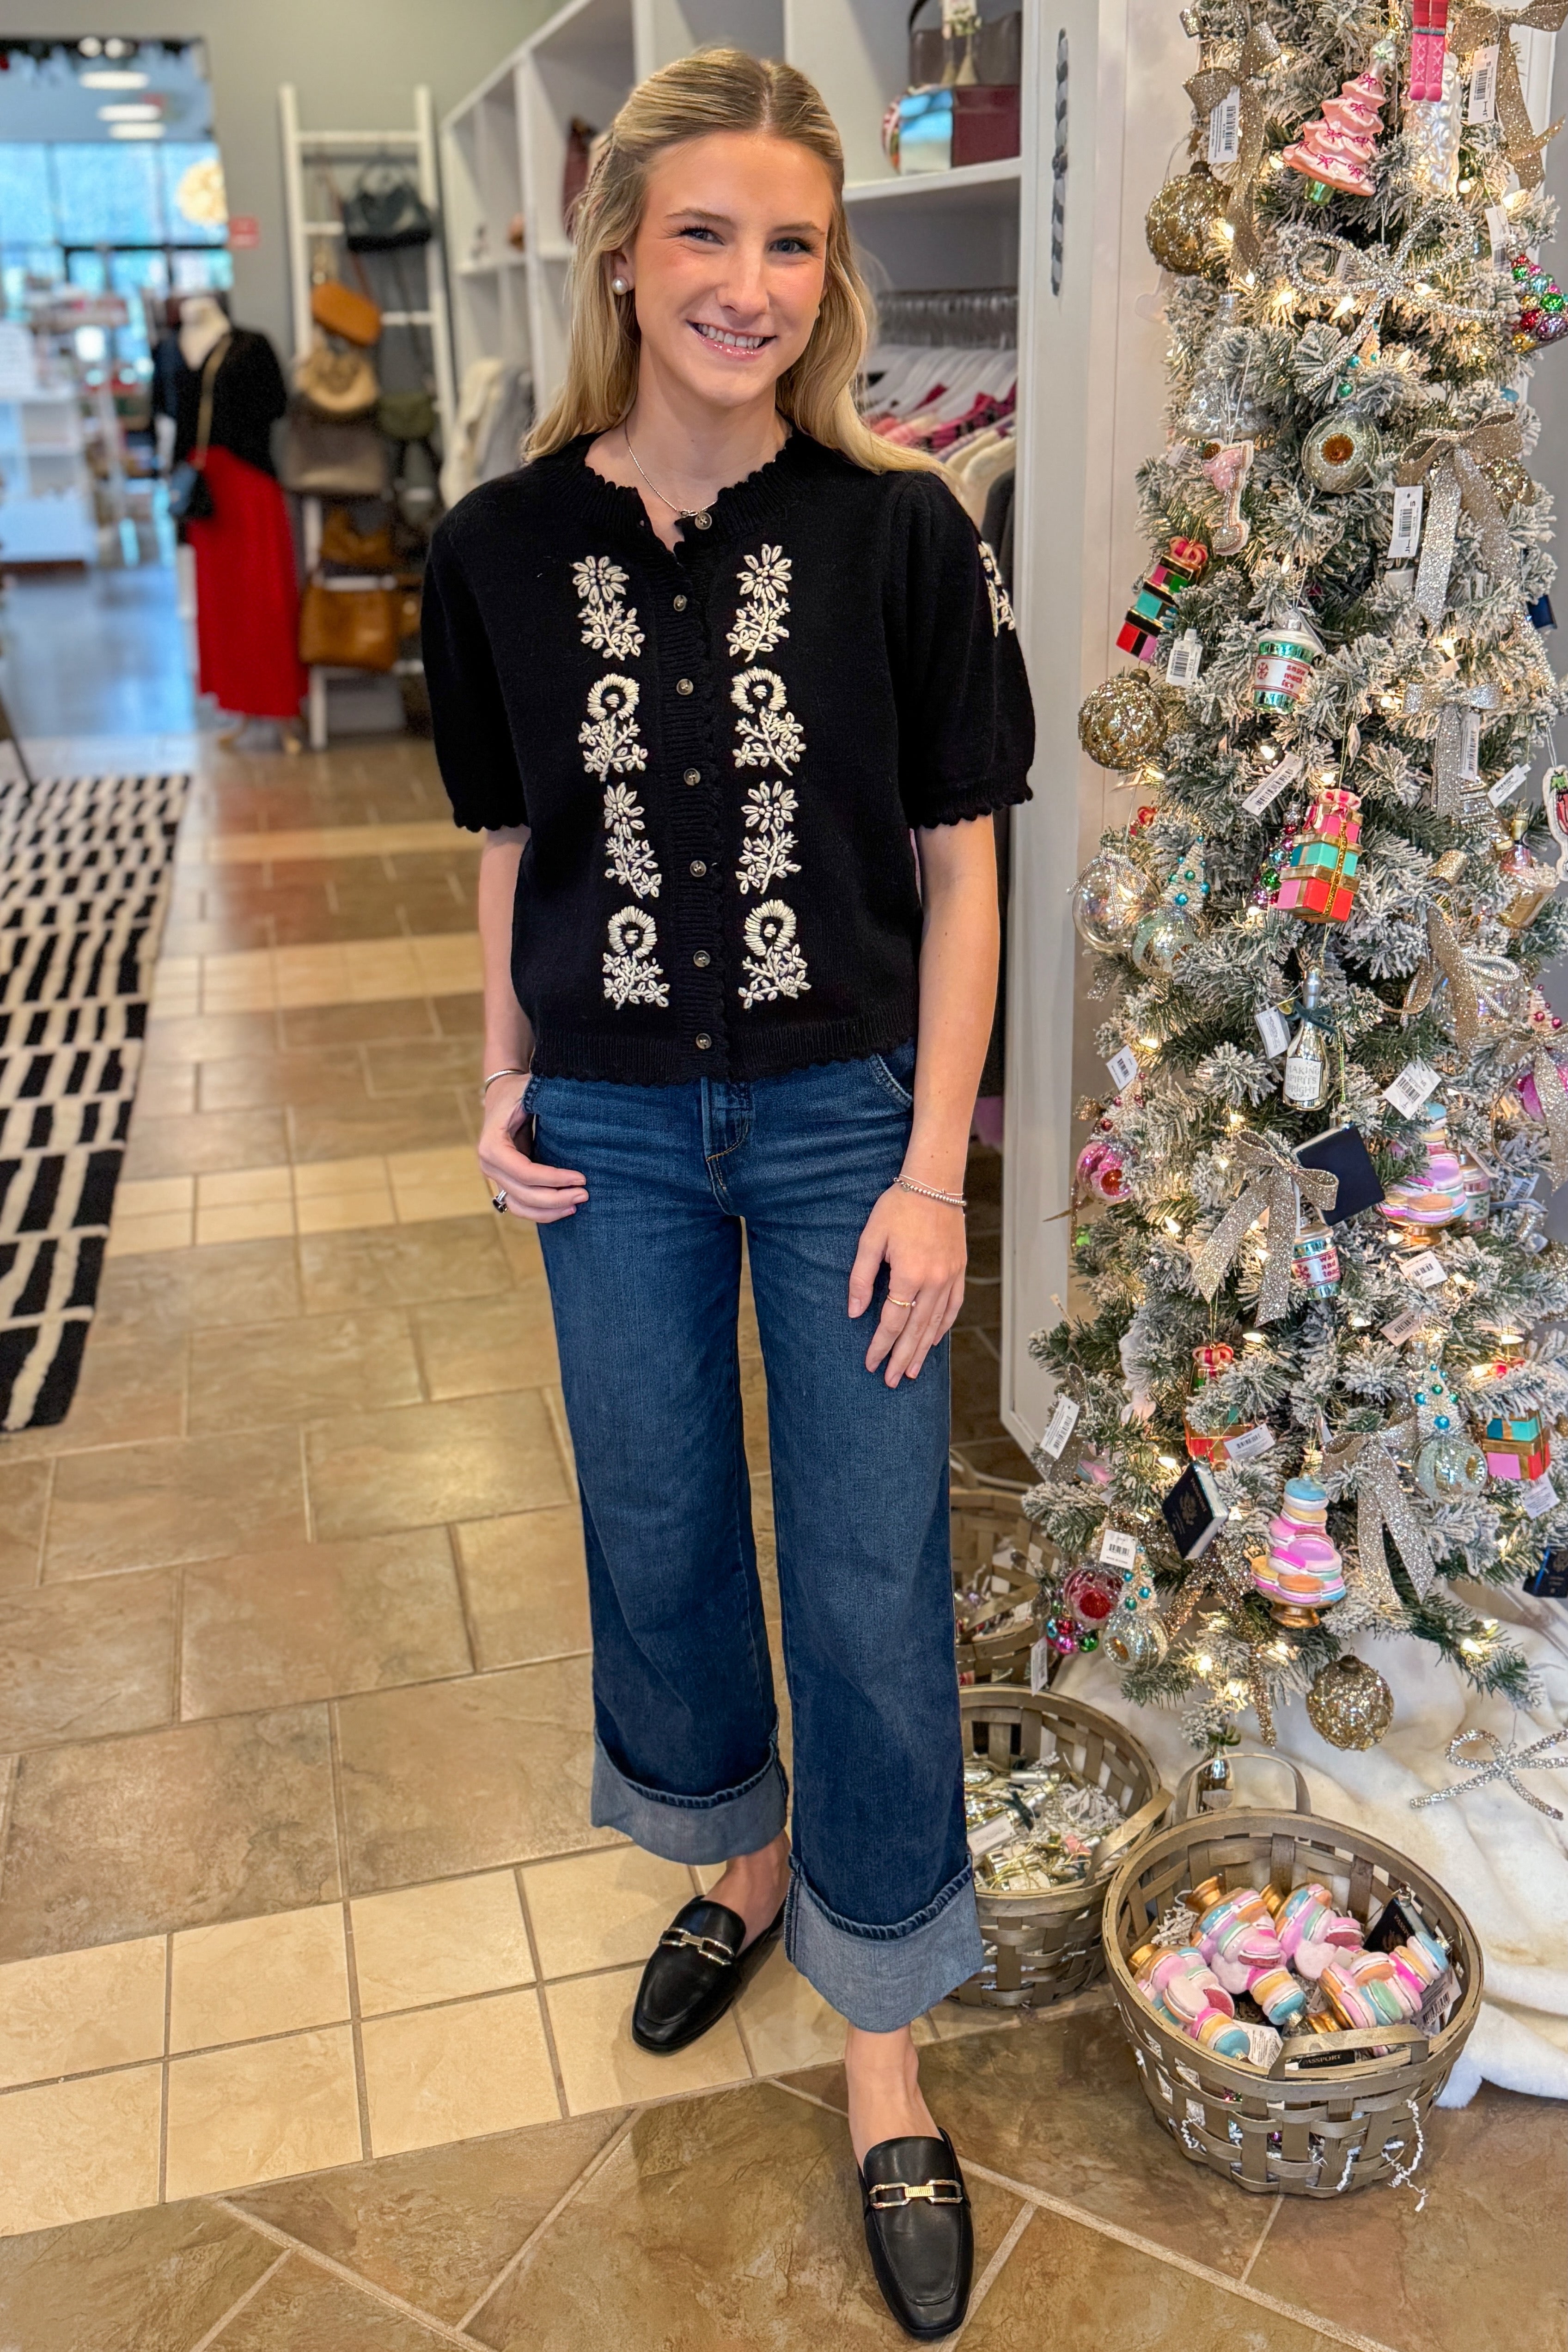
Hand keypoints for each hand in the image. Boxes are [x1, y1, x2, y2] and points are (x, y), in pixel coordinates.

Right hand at [478, 1086, 586, 1223]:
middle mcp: (488, 1165)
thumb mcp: (530, 1091)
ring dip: (549, 1211)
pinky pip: (520, 1205)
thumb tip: (577, 1110)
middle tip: (585, 1195)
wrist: (502, 1095)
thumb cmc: (519, 1091)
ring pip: (520, 1206)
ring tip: (576, 1206)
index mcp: (492, 1144)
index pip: (524, 1172)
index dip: (554, 1179)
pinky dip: (541, 1212)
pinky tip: (564, 1209)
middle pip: (524, 1194)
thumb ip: (546, 1100)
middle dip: (556, 1198)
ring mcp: (495, 1176)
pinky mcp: (504, 1181)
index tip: (581, 1178)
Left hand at [848, 1184, 965, 1385]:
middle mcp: (934, 1281)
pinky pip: (953, 1307)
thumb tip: (855, 1312)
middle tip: (890, 1381)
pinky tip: (933, 1341)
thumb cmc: (897, 1208)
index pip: (893, 1321)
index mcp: (910, 1274)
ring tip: (911, 1372)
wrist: (935, 1183)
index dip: (880, 1345)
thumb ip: (861, 1278)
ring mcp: (950, 1277)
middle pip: (916, 1330)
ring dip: (922, 1350)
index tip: (870, 1363)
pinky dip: (942, 1327)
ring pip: (935, 1323)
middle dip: (901, 1357)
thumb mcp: (871, 1239)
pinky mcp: (959, 1271)